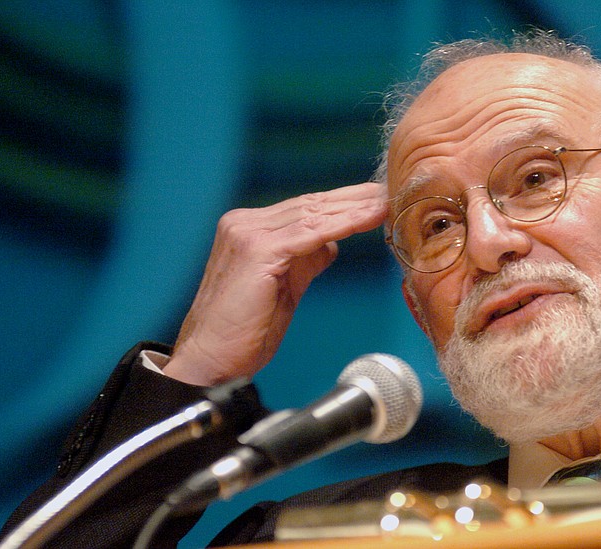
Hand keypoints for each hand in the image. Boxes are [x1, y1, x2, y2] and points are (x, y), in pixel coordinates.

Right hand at [163, 182, 387, 384]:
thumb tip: (332, 244)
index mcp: (248, 229)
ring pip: (313, 214)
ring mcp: (248, 233)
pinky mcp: (257, 250)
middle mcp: (245, 223)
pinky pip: (310, 233)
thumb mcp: (283, 287)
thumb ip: (304, 261)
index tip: (376, 199)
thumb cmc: (243, 332)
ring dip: (355, 208)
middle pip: (311, 205)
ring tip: (387, 202)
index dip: (343, 204)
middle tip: (390, 191)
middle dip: (354, 199)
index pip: (304, 209)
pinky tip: (369, 218)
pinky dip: (344, 224)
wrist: (210, 360)